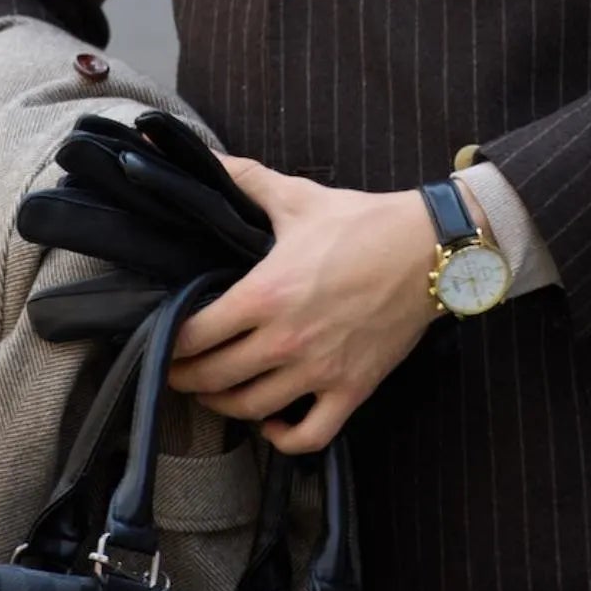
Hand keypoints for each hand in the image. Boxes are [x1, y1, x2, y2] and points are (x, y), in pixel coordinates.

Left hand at [166, 156, 441, 453]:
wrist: (428, 248)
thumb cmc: (361, 222)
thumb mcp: (296, 196)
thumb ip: (242, 177)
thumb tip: (200, 153)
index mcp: (265, 293)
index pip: (194, 336)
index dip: (169, 343)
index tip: (162, 340)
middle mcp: (286, 339)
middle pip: (214, 378)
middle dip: (185, 378)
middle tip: (176, 370)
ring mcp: (320, 370)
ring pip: (252, 410)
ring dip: (223, 406)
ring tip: (214, 392)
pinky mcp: (352, 389)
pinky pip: (308, 435)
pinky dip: (282, 438)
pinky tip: (271, 421)